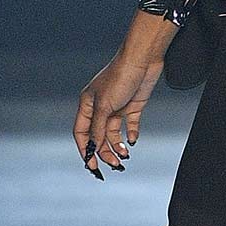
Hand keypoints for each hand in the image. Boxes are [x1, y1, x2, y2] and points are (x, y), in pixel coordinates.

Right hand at [74, 51, 164, 177]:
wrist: (143, 59)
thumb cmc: (120, 76)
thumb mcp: (105, 106)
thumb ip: (99, 128)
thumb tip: (93, 147)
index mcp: (87, 105)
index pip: (82, 133)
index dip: (85, 150)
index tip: (91, 165)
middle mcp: (100, 108)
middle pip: (99, 136)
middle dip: (105, 152)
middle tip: (115, 164)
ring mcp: (117, 107)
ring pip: (113, 134)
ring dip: (118, 146)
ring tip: (125, 155)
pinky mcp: (132, 106)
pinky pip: (129, 125)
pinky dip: (131, 135)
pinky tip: (133, 140)